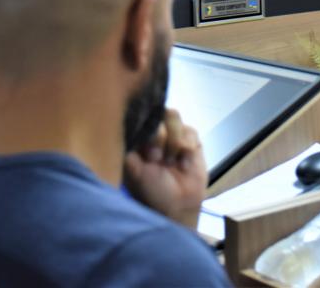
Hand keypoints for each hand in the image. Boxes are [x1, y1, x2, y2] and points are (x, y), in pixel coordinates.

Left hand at [124, 109, 207, 228]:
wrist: (178, 207)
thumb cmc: (152, 191)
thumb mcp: (133, 172)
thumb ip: (128, 150)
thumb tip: (129, 128)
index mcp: (137, 137)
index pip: (140, 115)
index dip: (147, 131)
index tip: (148, 155)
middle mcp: (154, 132)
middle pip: (159, 113)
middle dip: (160, 138)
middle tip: (158, 160)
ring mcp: (173, 134)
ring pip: (174, 116)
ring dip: (174, 142)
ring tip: (172, 162)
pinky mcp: (190, 140)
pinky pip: (191, 131)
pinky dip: (188, 148)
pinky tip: (184, 165)